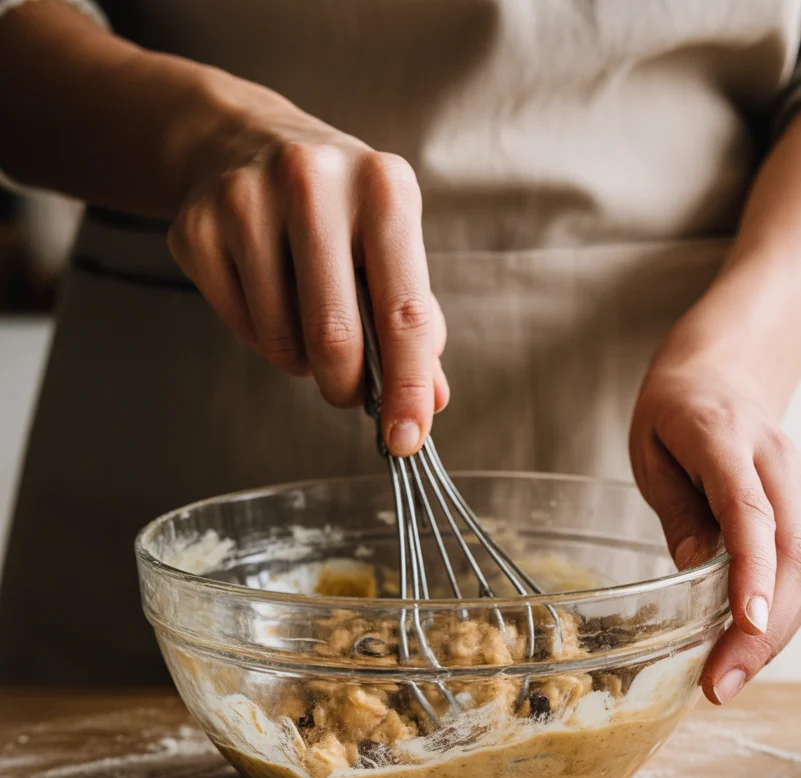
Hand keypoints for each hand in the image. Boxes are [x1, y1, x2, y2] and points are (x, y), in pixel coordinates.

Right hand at [167, 81, 447, 455]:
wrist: (244, 141)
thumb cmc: (337, 209)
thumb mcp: (390, 246)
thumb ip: (414, 323)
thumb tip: (429, 400)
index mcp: (385, 188)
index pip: (405, 313)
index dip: (407, 388)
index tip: (406, 439)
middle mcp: (315, 183)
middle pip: (334, 337)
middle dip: (345, 386)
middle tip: (348, 392)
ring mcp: (247, 199)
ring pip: (282, 340)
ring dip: (301, 360)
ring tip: (306, 320)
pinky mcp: (197, 226)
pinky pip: (238, 325)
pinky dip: (262, 337)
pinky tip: (267, 298)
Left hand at [629, 349, 800, 704]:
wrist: (725, 374)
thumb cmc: (675, 415)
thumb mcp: (651, 452)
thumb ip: (676, 509)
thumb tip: (695, 572)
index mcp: (726, 440)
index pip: (750, 513)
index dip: (751, 573)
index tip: (744, 627)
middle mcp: (778, 462)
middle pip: (795, 553)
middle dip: (765, 630)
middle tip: (723, 683)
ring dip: (779, 632)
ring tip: (731, 677)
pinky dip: (788, 613)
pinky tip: (754, 645)